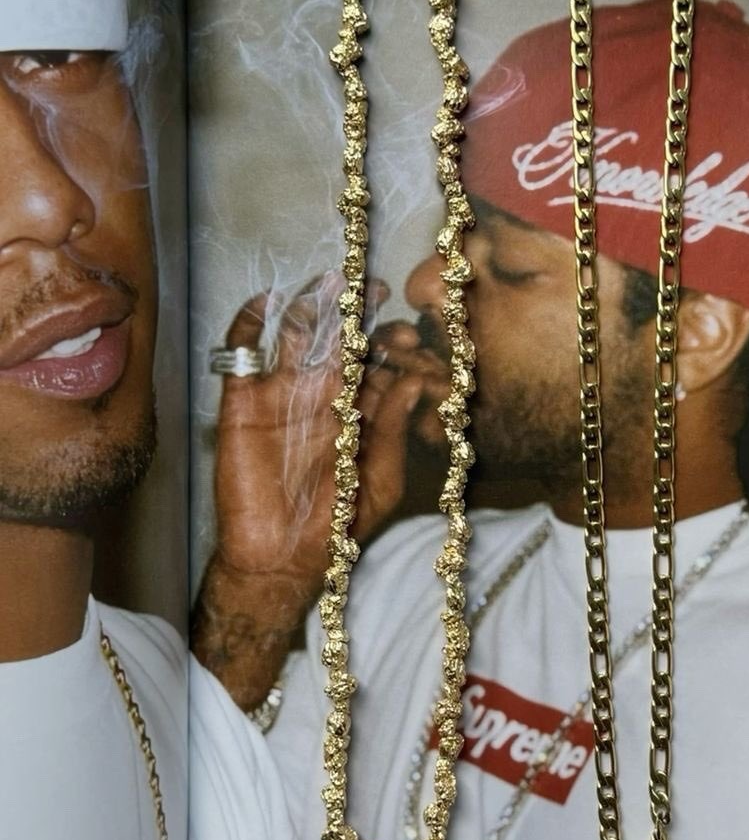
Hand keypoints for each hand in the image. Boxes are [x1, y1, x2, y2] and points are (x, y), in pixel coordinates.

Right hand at [192, 275, 449, 705]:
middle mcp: (320, 394)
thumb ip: (395, 429)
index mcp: (357, 410)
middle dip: (352, 312)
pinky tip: (266, 303)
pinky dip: (248, 324)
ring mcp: (281, 394)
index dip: (389, 343)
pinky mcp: (242, 401)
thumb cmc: (337, 523)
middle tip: (371, 288)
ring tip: (328, 283)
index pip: (373, 362)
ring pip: (293, 335)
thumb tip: (416, 379)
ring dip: (309, 306)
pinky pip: (241, 353)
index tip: (408, 331)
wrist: (279, 556)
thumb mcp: (381, 478)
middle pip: (335, 339)